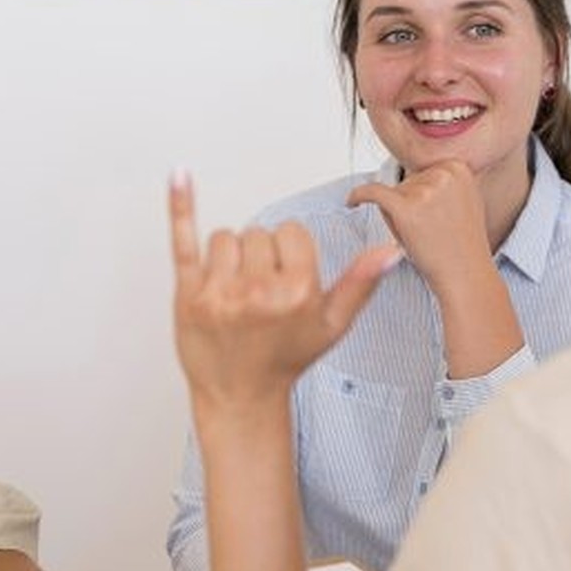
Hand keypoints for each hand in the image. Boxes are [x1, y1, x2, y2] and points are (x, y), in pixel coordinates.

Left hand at [169, 172, 398, 408]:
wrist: (240, 395)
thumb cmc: (284, 359)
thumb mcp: (332, 325)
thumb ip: (360, 283)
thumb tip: (390, 251)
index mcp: (297, 291)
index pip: (291, 232)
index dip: (289, 252)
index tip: (285, 277)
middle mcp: (258, 290)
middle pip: (258, 233)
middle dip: (260, 256)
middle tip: (259, 293)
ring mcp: (219, 292)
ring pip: (226, 237)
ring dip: (230, 257)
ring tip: (235, 290)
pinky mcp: (188, 295)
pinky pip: (184, 240)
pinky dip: (181, 206)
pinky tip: (180, 175)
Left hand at [346, 158, 490, 298]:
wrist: (465, 275)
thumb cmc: (460, 245)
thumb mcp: (463, 201)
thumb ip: (443, 182)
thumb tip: (415, 168)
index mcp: (458, 167)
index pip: (422, 173)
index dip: (422, 198)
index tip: (434, 219)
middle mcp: (444, 173)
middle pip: (407, 182)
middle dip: (411, 206)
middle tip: (432, 232)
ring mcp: (425, 189)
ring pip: (393, 194)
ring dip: (400, 216)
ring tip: (423, 237)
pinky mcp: (406, 207)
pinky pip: (372, 192)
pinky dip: (358, 196)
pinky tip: (350, 203)